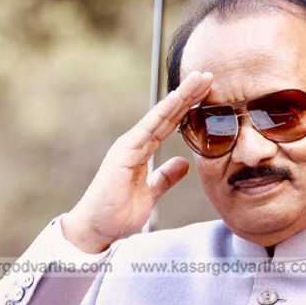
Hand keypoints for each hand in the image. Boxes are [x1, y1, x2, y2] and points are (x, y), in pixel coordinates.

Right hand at [62, 71, 213, 252]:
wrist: (97, 229)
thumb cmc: (118, 213)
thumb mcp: (151, 194)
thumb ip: (165, 178)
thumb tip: (184, 164)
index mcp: (142, 150)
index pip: (170, 124)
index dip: (188, 108)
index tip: (207, 93)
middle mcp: (135, 143)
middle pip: (167, 114)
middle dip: (188, 94)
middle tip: (208, 75)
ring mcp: (128, 146)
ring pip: (160, 115)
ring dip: (180, 96)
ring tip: (199, 79)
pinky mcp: (123, 153)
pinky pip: (147, 129)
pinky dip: (163, 112)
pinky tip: (177, 99)